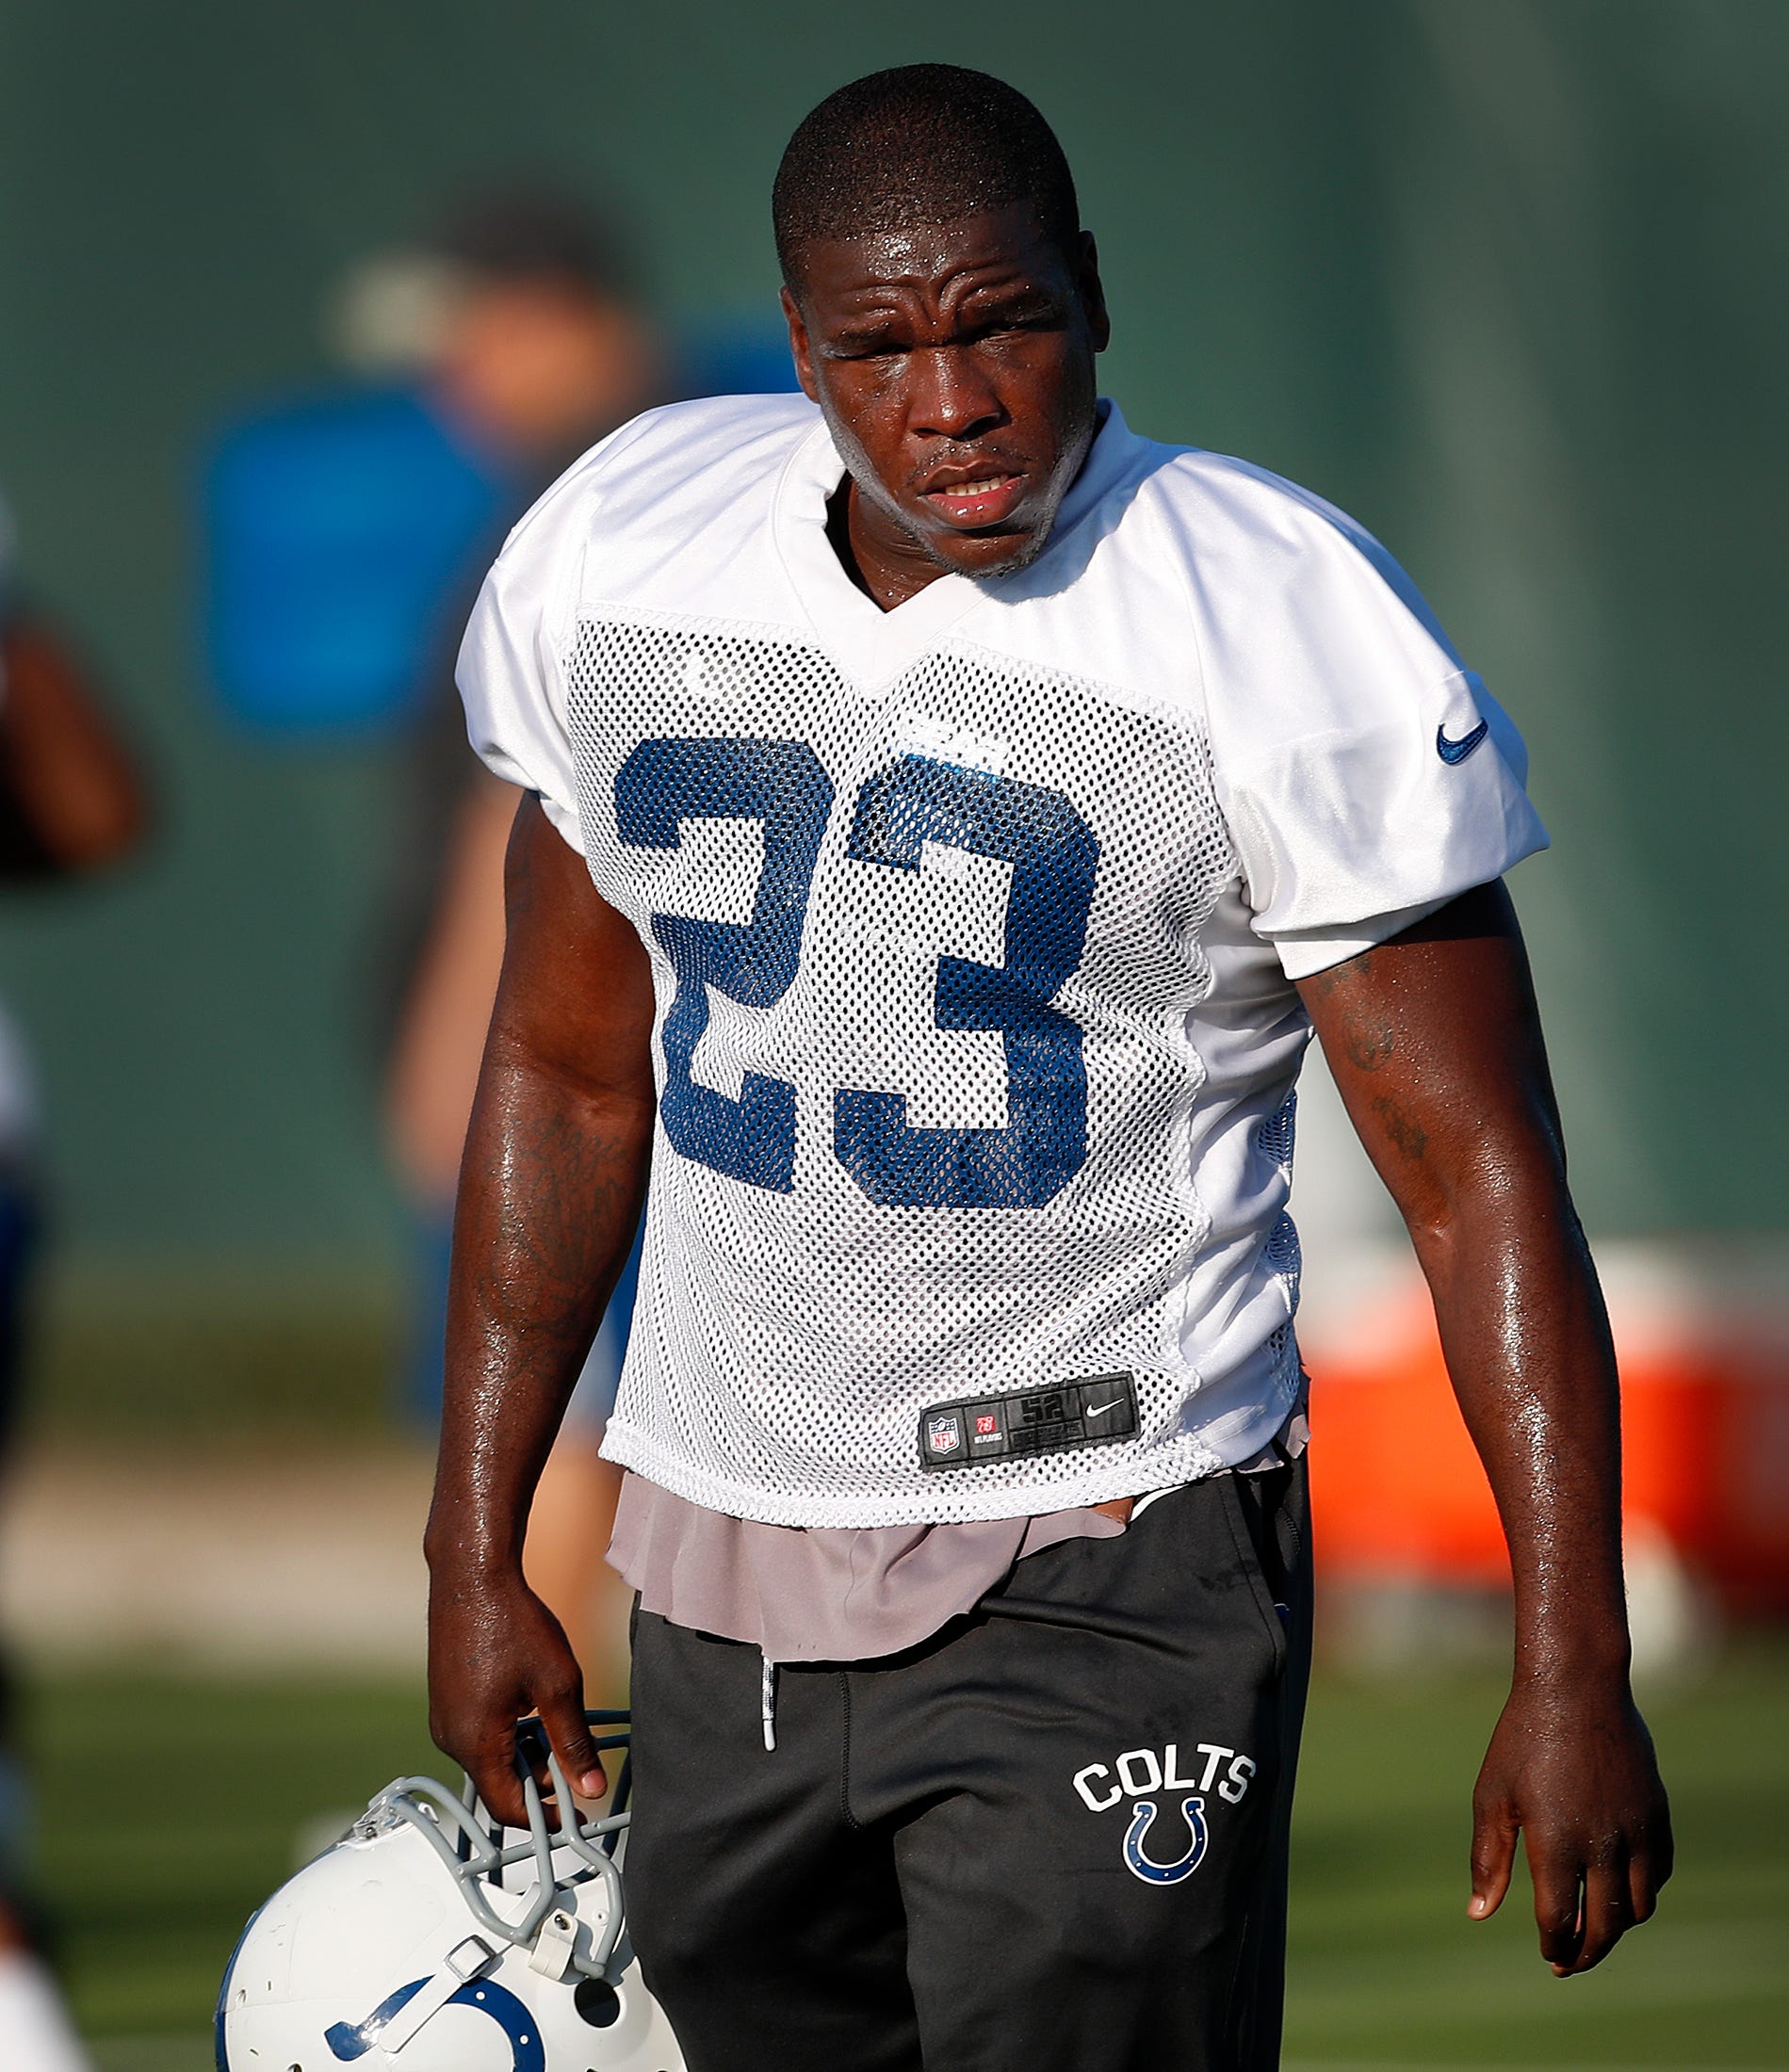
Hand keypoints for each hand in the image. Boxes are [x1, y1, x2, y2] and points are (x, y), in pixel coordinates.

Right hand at [427, 1556, 605, 1828]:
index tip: (577, 1813)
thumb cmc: (513, 1623)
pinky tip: (532, 1705)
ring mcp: (443, 1719)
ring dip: (525, 1755)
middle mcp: (450, 1738)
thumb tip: (592, 1789)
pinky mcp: (445, 1700)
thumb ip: (574, 1742)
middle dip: (539, 1783)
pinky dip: (507, 1735)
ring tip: (557, 1724)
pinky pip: (477, 1735)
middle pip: (499, 1784)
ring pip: (489, 1758)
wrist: (472, 1575)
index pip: (508, 1808)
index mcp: (475, 1743)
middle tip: (577, 1764)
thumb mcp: (558, 1685)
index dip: (546, 1818)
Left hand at [1469, 1674, 1672, 1973]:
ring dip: (1617, 1926)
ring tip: (1594, 1926)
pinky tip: (1620, 1889)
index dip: (1554, 1945)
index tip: (1548, 1955)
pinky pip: (1658, 1872)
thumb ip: (1488, 1858)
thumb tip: (1478, 1914)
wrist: (1576, 1688)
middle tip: (1570, 1963)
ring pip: (1638, 1906)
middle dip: (1588, 1953)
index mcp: (1555, 1842)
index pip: (1560, 1920)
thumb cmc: (1523, 1739)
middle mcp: (1601, 1843)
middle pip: (1605, 1925)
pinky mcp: (1656, 1813)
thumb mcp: (1492, 1795)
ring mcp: (1636, 1829)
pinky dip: (1642, 1891)